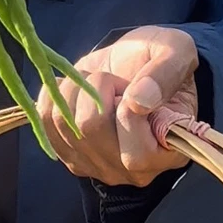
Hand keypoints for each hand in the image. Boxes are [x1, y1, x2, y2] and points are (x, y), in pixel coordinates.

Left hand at [38, 26, 198, 187]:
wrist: (135, 63)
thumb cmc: (162, 60)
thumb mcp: (177, 52)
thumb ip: (166, 74)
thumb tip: (138, 101)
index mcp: (168, 153)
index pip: (136, 153)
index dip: (128, 108)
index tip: (136, 86)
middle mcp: (133, 171)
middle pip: (90, 130)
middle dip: (97, 87)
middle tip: (114, 80)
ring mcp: (98, 166)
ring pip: (64, 122)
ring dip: (75, 88)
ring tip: (96, 82)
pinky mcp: (70, 154)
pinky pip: (44, 123)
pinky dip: (54, 94)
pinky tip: (75, 88)